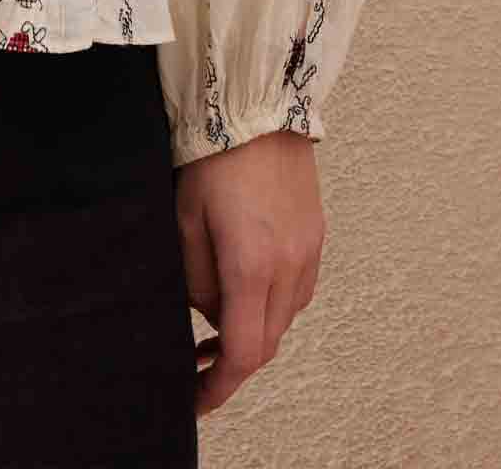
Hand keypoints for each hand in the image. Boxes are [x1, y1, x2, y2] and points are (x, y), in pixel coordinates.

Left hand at [173, 130, 324, 415]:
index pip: (242, 352)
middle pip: (266, 343)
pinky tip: (247, 284)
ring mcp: (308, 250)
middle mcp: (289, 265)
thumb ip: (195, 278)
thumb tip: (207, 314)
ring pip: (283, 319)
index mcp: (251, 263)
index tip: (196, 398)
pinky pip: (298, 290)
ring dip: (253, 329)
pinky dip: (272, 302)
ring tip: (217, 320)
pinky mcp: (316, 235)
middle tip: (198, 362)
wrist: (256, 102)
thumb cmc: (213, 154)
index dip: (218, 386)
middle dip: (232, 361)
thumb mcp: (184, 217)